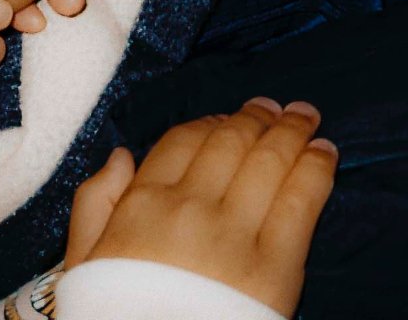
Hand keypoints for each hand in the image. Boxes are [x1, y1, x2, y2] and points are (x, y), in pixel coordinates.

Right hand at [70, 98, 337, 316]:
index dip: (212, 122)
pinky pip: (301, 200)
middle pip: (231, 142)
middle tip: (278, 109)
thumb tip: (121, 155)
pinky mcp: (276, 266)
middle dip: (258, 119)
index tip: (230, 118)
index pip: (184, 140)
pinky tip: (325, 153)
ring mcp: (235, 235)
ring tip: (307, 118)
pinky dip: (316, 168)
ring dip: (293, 132)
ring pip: (269, 161)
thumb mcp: (83, 258)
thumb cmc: (115, 313)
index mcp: (142, 203)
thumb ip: (94, 201)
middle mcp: (189, 209)